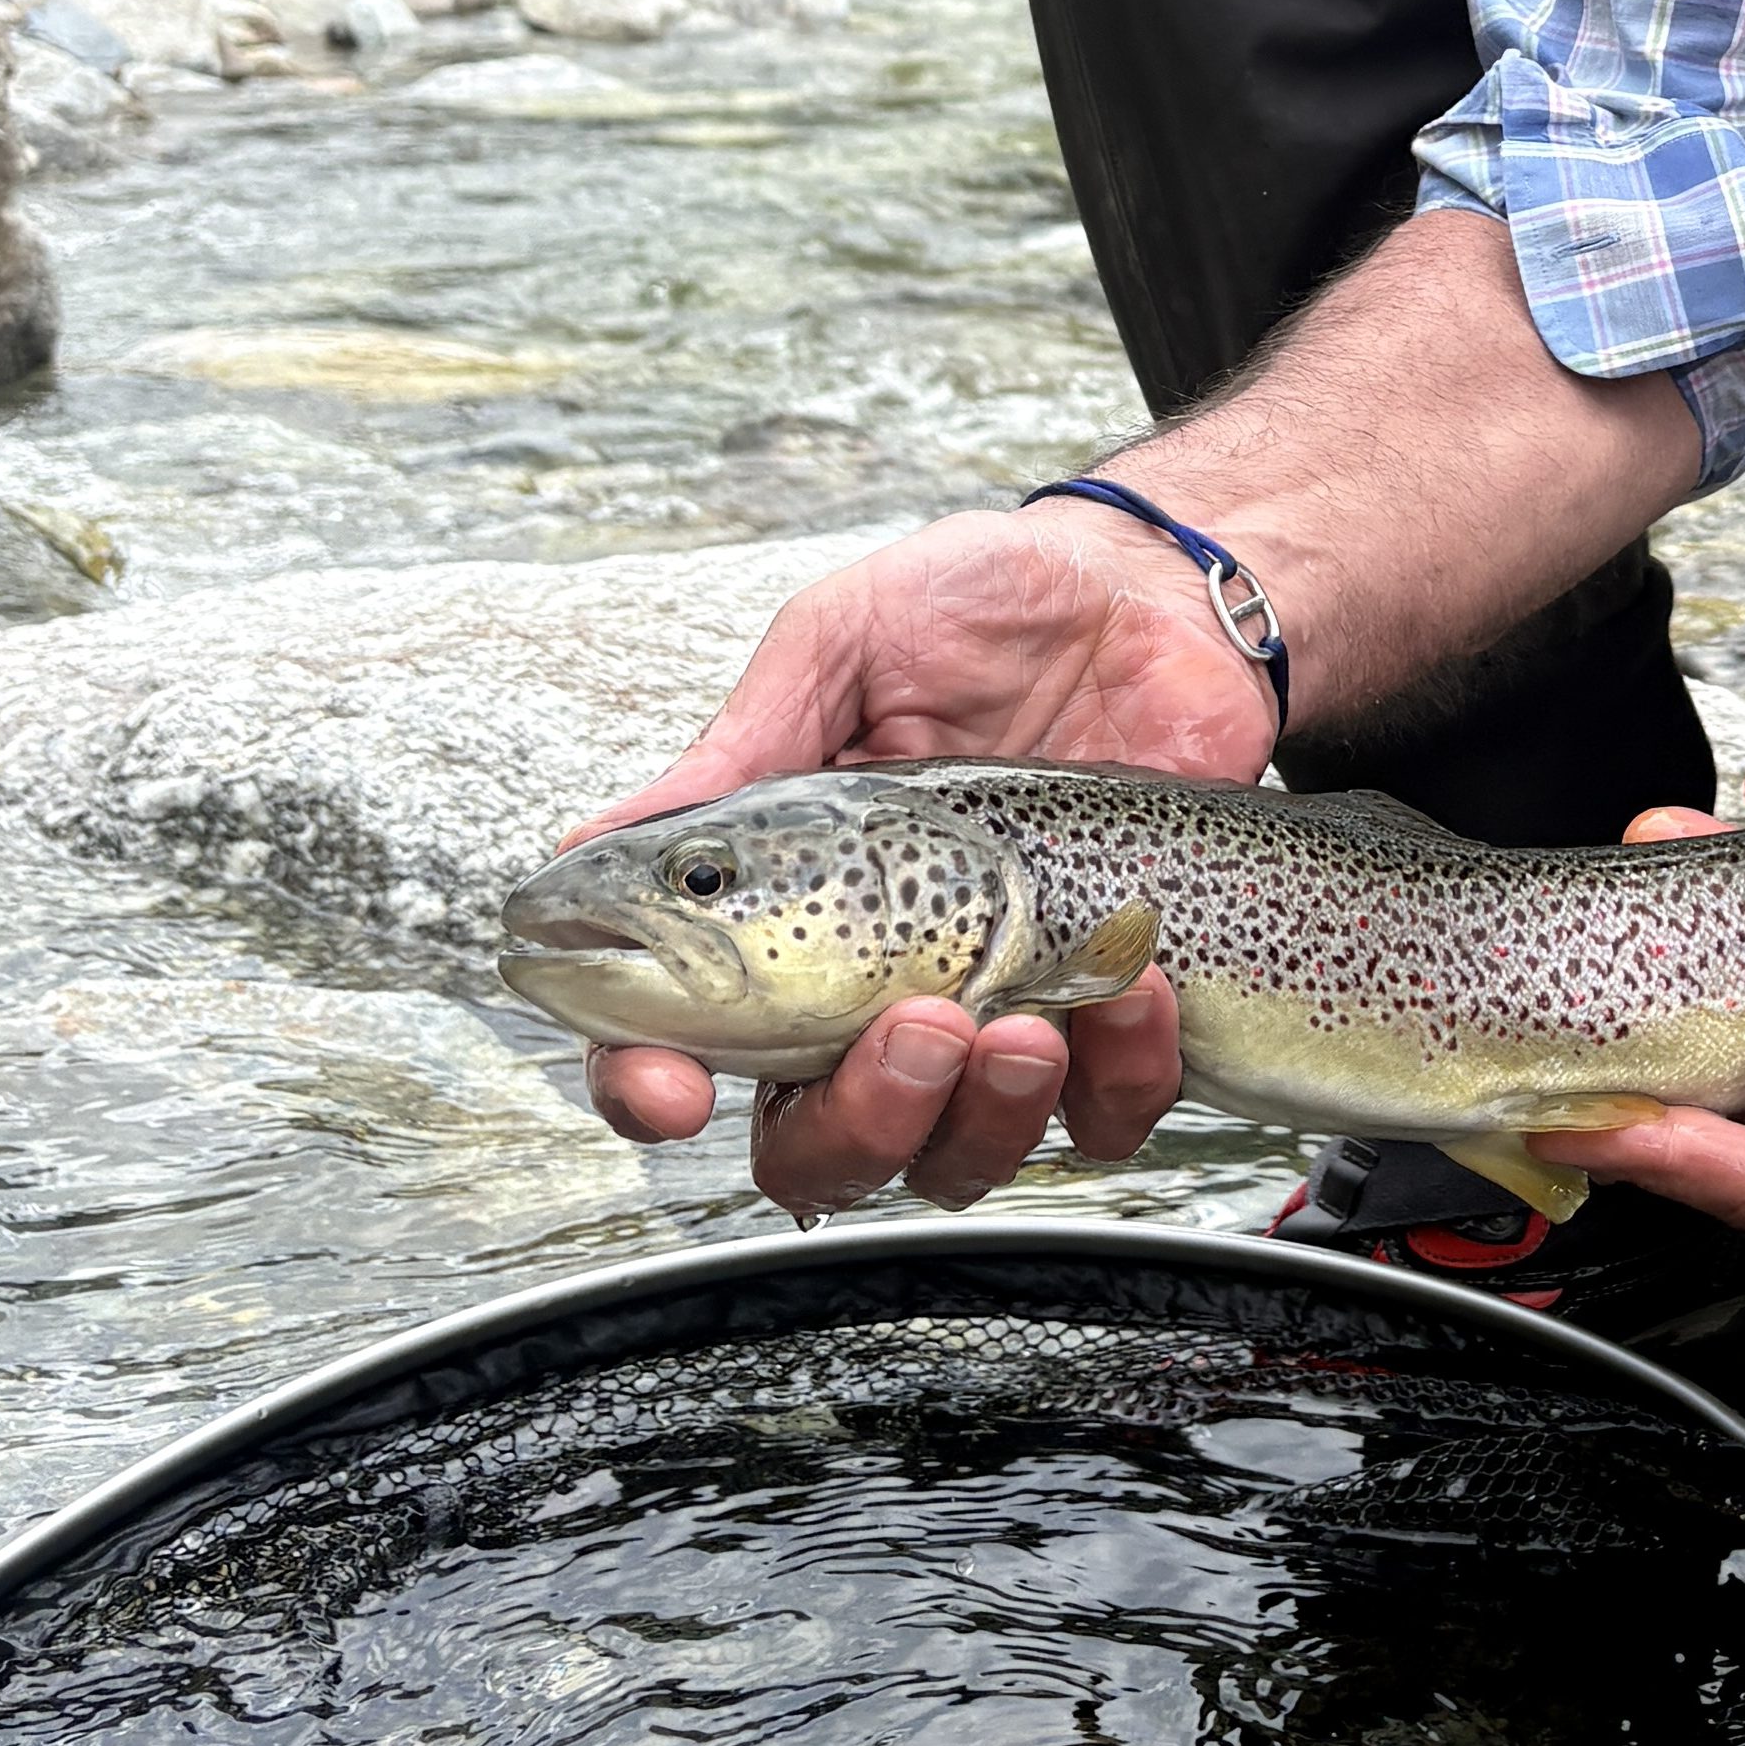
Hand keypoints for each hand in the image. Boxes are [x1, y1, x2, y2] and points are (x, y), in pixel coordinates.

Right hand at [562, 498, 1248, 1212]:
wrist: (1154, 585)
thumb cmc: (989, 605)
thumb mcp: (843, 647)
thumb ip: (739, 754)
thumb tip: (590, 843)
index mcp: (784, 907)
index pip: (684, 1041)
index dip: (650, 1087)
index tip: (671, 1086)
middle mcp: (876, 986)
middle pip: (819, 1149)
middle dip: (858, 1122)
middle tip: (916, 1023)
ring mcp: (997, 1012)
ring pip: (956, 1160)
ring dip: (986, 1114)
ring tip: (1027, 1016)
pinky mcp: (1112, 1015)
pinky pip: (1108, 1116)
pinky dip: (1120, 1073)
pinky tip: (1133, 981)